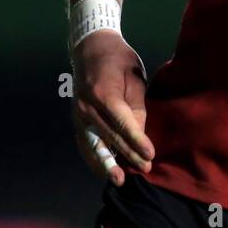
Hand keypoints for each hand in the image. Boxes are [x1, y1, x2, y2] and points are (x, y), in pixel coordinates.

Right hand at [70, 30, 155, 185]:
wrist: (90, 48)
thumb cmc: (118, 60)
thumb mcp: (134, 77)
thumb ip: (136, 106)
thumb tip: (140, 134)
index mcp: (103, 93)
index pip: (122, 123)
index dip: (136, 141)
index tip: (150, 155)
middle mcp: (86, 107)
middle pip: (109, 136)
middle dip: (128, 154)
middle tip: (145, 168)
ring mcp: (78, 114)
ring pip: (92, 144)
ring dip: (106, 163)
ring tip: (119, 180)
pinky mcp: (76, 119)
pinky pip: (84, 142)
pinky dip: (94, 157)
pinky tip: (103, 170)